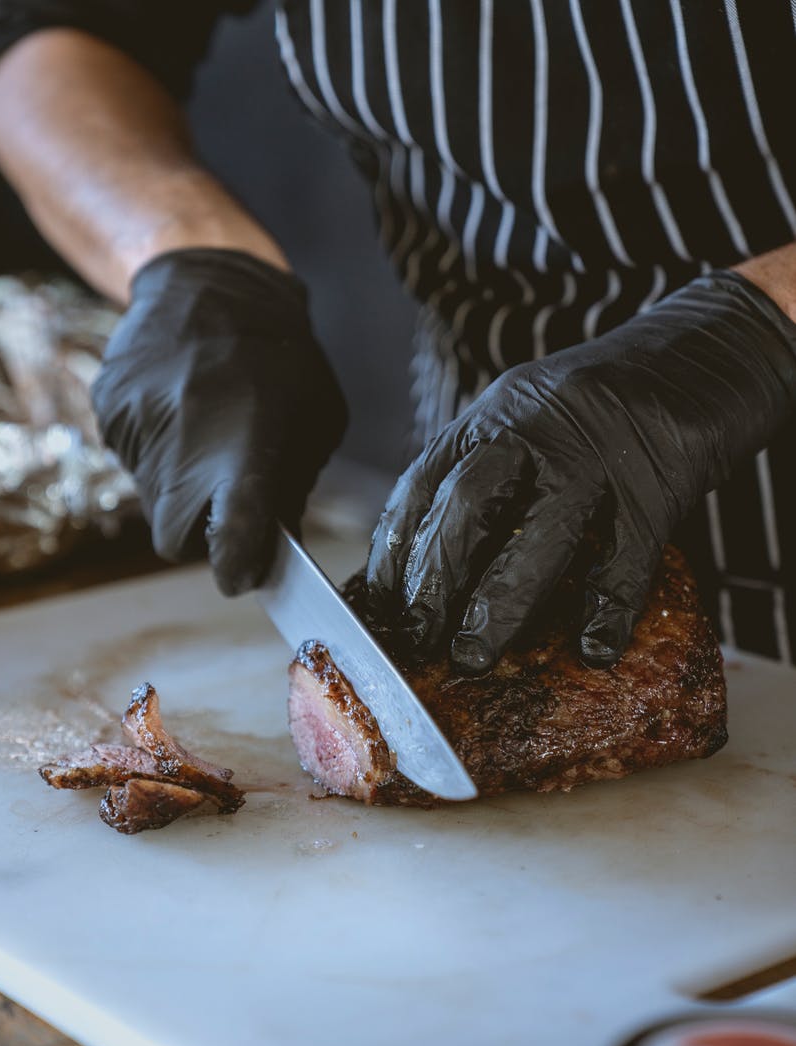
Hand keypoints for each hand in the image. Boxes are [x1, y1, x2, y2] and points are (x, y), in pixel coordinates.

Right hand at [92, 248, 346, 593]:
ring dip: (178, 488)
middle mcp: (184, 438)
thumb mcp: (314, 420)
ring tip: (204, 433)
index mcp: (245, 444)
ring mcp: (138, 424)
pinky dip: (157, 453)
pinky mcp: (109, 411)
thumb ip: (292, 488)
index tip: (238, 576)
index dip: (234, 564)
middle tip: (221, 506)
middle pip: (172, 538)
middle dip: (196, 537)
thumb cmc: (279, 357)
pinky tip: (179, 412)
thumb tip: (272, 547)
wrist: (208, 281)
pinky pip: (132, 461)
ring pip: (151, 500)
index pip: (232, 529)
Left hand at [368, 270, 795, 672]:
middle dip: (434, 578)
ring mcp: (603, 453)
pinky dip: (606, 608)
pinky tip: (590, 648)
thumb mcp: (529, 415)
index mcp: (498, 412)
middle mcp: (541, 425)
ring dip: (501, 602)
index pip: (426, 481)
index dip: (394, 549)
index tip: (377, 604)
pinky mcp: (662, 482)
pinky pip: (628, 556)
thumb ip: (485, 472)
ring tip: (474, 656)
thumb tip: (428, 565)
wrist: (708, 350)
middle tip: (417, 638)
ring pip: (542, 532)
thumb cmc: (607, 403)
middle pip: (470, 502)